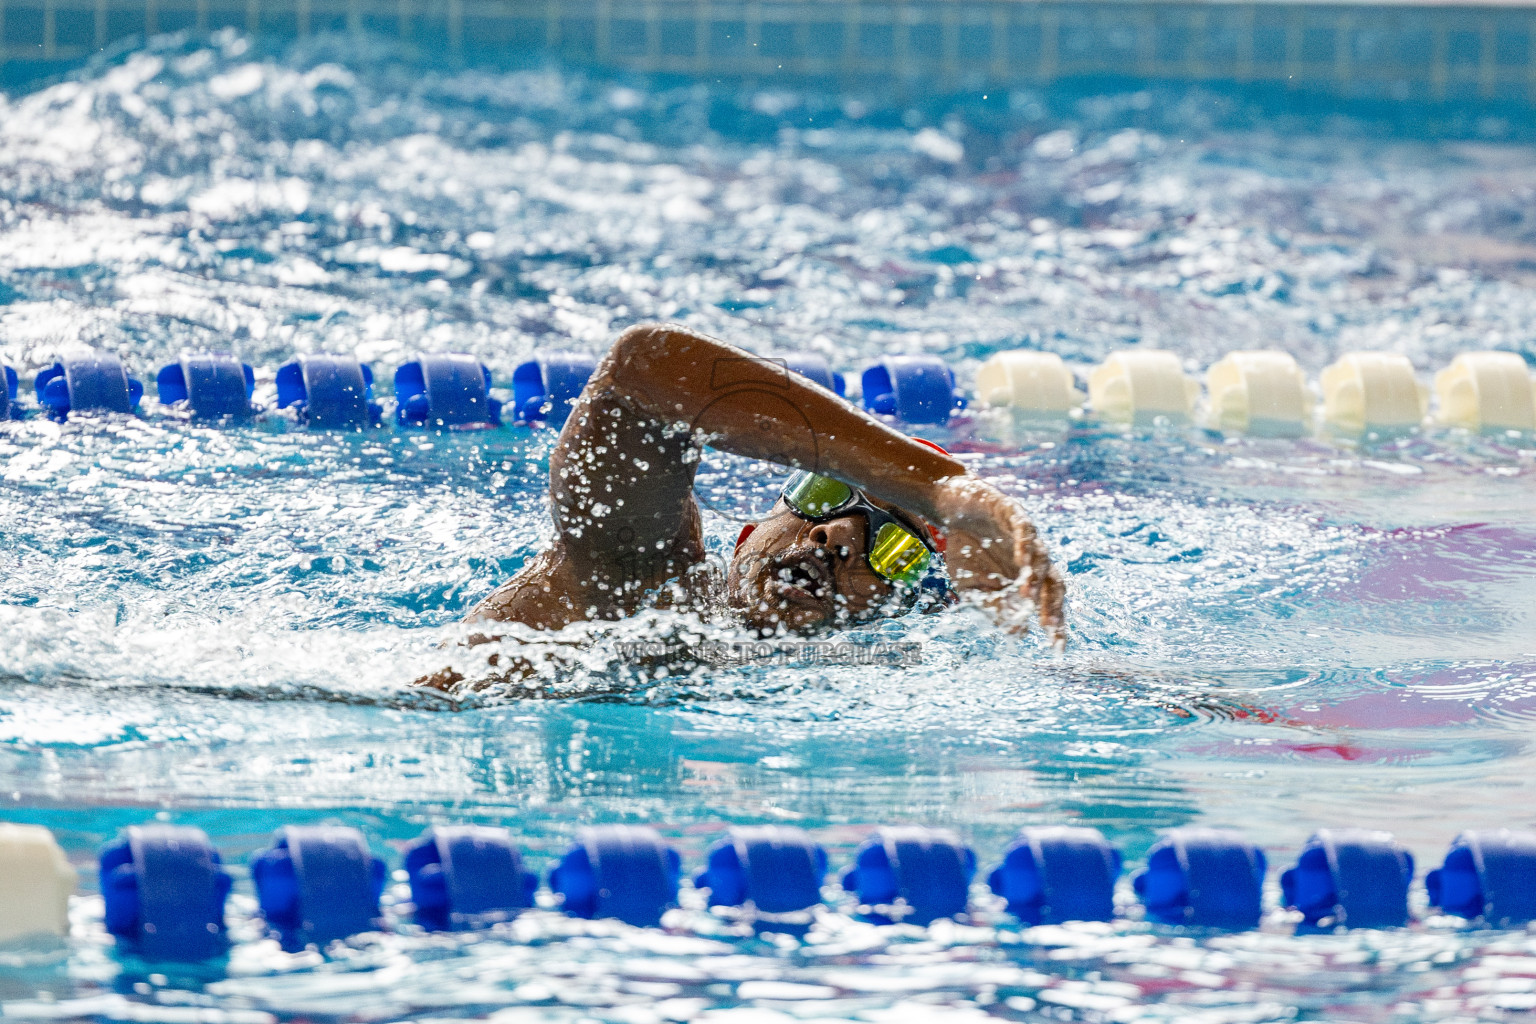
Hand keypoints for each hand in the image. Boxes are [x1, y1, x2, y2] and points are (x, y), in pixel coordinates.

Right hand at [927, 473, 1064, 641]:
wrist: (951, 508)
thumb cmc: (966, 548)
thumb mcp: (973, 586)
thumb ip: (994, 607)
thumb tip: (1017, 633)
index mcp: (1028, 577)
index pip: (1049, 603)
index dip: (1056, 624)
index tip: (1057, 648)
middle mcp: (1035, 557)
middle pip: (1055, 583)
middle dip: (1053, 606)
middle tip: (1049, 627)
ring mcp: (1027, 535)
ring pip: (1042, 557)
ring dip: (1035, 578)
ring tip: (1026, 597)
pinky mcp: (1014, 512)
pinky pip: (1025, 530)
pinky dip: (1025, 546)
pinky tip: (1022, 561)